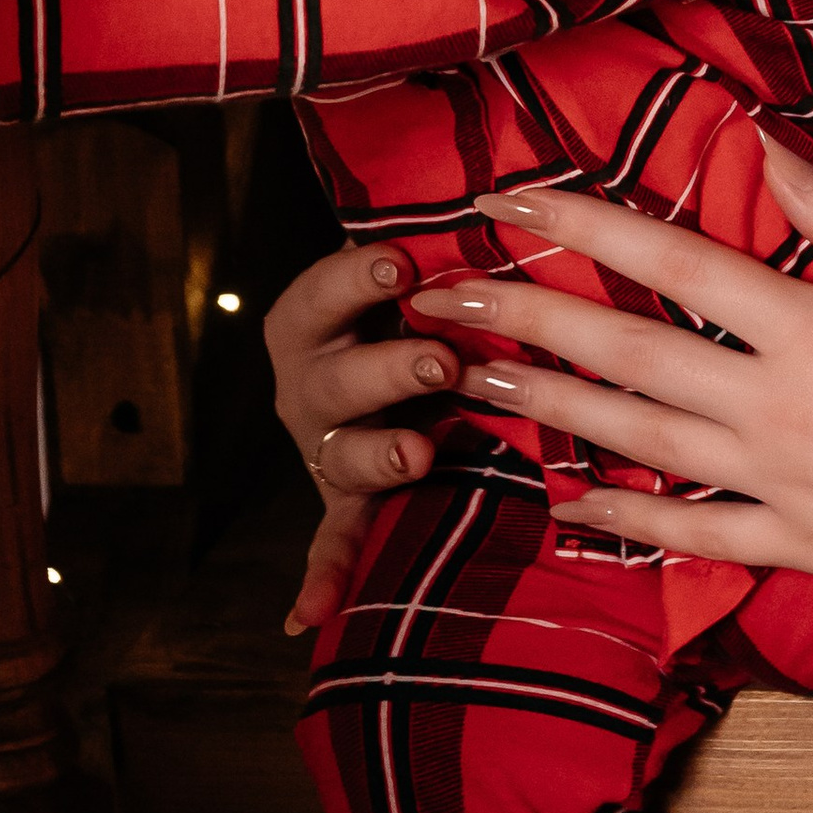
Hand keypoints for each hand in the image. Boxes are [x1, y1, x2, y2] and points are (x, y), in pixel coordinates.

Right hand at [264, 241, 456, 634]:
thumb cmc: (427, 303)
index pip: (322, 292)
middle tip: (442, 359)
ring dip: (377, 454)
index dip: (356, 277)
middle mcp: (312, 382)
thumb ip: (444, 247)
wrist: (403, 366)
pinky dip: (320, 577)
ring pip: (341, 453)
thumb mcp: (423, 271)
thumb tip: (507, 194)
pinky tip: (304, 617)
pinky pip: (332, 542)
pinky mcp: (349, 501)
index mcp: (317, 318)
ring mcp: (328, 446)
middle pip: (334, 378)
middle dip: (387, 368)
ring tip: (417, 453)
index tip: (402, 263)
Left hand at [408, 137, 812, 673]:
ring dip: (552, 406)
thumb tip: (769, 152)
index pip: (674, 262)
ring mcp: (781, 483)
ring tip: (475, 377)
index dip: (583, 226)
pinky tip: (564, 501)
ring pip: (640, 440)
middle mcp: (776, 406)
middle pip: (629, 352)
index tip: (509, 199)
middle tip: (445, 293)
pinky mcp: (801, 546)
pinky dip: (624, 520)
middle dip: (530, 317)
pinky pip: (693, 534)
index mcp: (812, 328)